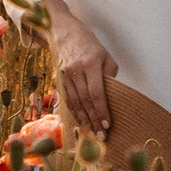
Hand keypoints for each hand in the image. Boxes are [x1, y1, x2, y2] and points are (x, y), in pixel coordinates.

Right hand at [47, 2, 119, 136]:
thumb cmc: (91, 47)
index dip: (101, 110)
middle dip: (94, 120)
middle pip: (85, 100)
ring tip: (92, 134)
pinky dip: (74, 113)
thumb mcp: (106, 57)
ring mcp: (64, 75)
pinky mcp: (58, 79)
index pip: (96, 92)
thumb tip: (112, 98)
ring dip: (83, 120)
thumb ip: (110, 77)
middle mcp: (75, 69)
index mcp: (90, 63)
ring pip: (74, 102)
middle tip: (101, 137)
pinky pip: (67, 100)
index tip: (107, 124)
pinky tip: (81, 123)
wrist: (65, 34)